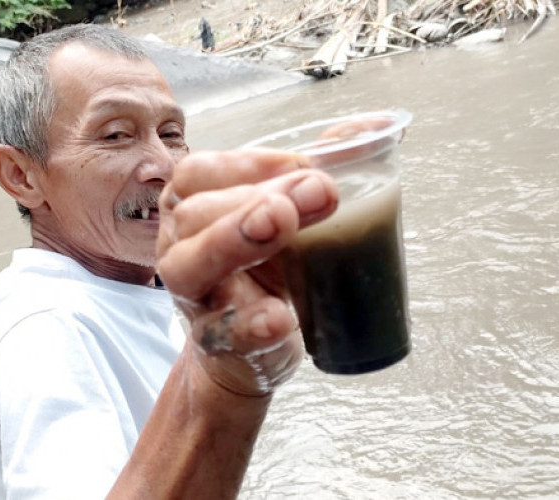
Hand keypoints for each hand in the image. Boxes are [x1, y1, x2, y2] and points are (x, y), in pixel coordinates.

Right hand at [156, 149, 337, 396]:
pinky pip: (224, 333)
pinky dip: (251, 324)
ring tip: (278, 224)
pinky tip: (281, 317)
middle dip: (254, 197)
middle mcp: (181, 247)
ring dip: (234, 242)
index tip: (304, 163)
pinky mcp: (217, 343)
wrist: (251, 346)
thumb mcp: (285, 217)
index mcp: (195, 207)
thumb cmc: (265, 269)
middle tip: (316, 190)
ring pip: (189, 267)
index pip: (200, 172)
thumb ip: (318, 171)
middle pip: (197, 214)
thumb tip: (377, 127)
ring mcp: (194, 298)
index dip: (247, 163)